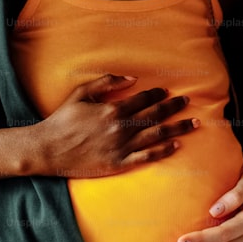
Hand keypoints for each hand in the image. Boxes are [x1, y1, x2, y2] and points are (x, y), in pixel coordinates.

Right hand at [35, 74, 197, 177]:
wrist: (48, 149)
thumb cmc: (63, 119)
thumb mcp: (81, 93)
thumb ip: (107, 82)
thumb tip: (132, 78)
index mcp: (112, 109)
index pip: (143, 99)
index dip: (157, 94)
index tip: (167, 91)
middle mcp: (120, 128)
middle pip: (155, 115)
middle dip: (174, 107)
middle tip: (188, 102)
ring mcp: (121, 147)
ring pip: (157, 135)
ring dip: (178, 128)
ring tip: (194, 123)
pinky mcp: (119, 163)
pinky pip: (147, 157)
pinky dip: (164, 150)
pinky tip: (176, 145)